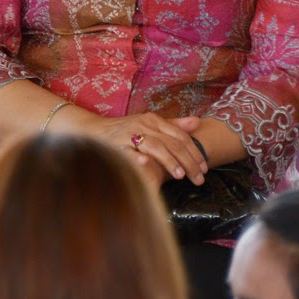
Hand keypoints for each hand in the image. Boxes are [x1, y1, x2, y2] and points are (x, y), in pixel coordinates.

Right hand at [92, 112, 207, 185]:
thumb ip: (173, 125)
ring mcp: (129, 133)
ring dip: (169, 160)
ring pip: (154, 146)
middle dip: (188, 162)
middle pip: (172, 143)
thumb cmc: (125, 129)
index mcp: (154, 120)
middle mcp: (144, 124)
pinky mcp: (115, 144)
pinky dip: (137, 157)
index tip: (204, 168)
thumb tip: (197, 122)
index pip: (180, 136)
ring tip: (180, 175)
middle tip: (199, 179)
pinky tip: (146, 164)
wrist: (93, 130)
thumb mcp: (150, 124)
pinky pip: (128, 151)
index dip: (194, 152)